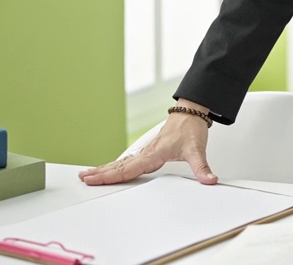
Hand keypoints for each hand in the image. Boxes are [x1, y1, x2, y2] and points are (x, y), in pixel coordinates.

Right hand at [78, 99, 217, 185]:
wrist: (191, 112)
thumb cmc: (191, 127)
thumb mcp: (197, 150)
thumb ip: (202, 167)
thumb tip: (210, 180)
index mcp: (154, 154)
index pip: (128, 169)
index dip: (110, 176)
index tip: (94, 180)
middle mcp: (147, 153)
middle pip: (119, 166)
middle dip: (100, 173)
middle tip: (82, 179)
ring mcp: (146, 151)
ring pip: (121, 163)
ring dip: (104, 169)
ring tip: (87, 175)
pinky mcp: (149, 150)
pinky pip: (128, 160)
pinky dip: (115, 166)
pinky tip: (109, 170)